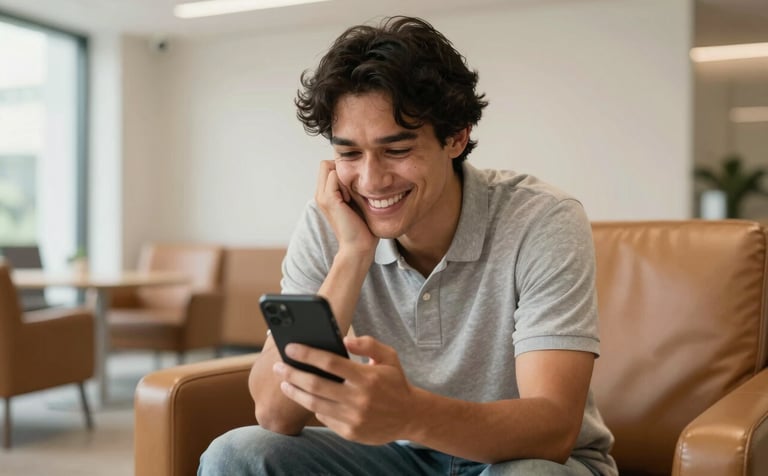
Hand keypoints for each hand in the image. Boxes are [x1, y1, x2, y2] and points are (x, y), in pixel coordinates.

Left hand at [273, 335, 420, 444]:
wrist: (410, 416)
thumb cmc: (395, 382)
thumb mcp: (389, 357)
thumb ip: (368, 344)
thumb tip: (344, 340)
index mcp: (367, 377)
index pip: (330, 363)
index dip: (307, 354)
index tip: (290, 347)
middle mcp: (359, 399)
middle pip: (316, 385)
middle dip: (292, 374)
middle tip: (279, 367)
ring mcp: (353, 418)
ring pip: (314, 404)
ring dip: (295, 392)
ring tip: (285, 383)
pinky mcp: (350, 432)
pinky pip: (324, 418)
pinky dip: (313, 406)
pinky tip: (307, 397)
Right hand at [315, 160, 377, 254]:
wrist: (359, 247)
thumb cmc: (362, 227)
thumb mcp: (357, 200)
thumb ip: (353, 186)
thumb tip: (360, 169)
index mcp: (325, 195)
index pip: (328, 166)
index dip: (342, 169)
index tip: (354, 186)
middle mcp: (320, 194)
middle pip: (325, 164)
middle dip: (341, 169)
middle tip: (352, 188)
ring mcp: (322, 197)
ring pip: (328, 166)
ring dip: (343, 175)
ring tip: (351, 195)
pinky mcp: (328, 200)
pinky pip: (334, 175)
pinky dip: (345, 182)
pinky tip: (351, 199)